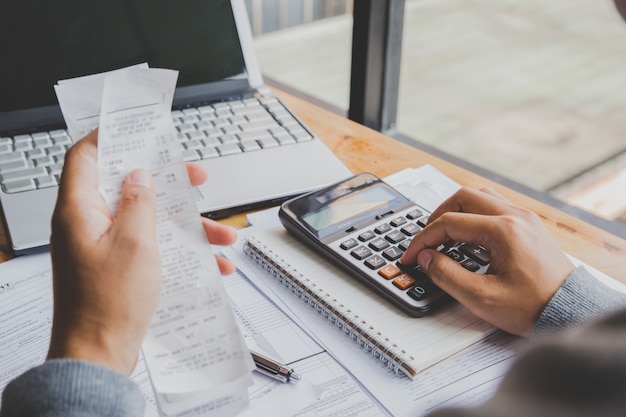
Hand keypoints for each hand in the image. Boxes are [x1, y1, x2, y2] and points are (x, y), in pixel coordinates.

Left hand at [47, 130, 236, 373]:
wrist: (99, 356)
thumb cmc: (108, 303)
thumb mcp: (134, 242)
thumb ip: (139, 201)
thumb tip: (140, 176)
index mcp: (80, 210)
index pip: (85, 156)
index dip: (110, 137)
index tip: (139, 129)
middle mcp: (88, 224)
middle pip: (127, 185)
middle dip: (167, 181)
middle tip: (195, 176)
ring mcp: (103, 247)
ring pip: (149, 219)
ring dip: (186, 224)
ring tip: (224, 234)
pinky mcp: (118, 267)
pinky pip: (152, 247)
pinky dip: (180, 251)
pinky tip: (212, 265)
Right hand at [400, 187, 574, 335]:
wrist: (570, 312)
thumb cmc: (534, 307)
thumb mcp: (482, 298)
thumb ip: (447, 275)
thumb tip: (426, 257)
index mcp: (503, 231)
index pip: (449, 222)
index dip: (423, 239)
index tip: (412, 256)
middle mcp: (515, 217)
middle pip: (463, 197)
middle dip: (437, 216)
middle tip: (425, 240)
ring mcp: (524, 219)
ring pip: (480, 197)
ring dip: (457, 211)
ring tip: (444, 235)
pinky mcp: (528, 226)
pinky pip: (494, 207)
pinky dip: (473, 216)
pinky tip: (467, 238)